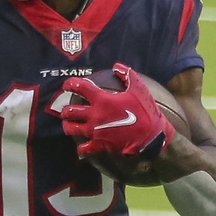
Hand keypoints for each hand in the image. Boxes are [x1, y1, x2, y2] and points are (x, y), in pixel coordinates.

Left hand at [58, 64, 174, 158]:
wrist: (150, 135)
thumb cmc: (145, 111)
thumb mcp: (138, 88)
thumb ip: (127, 75)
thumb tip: (117, 66)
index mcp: (102, 100)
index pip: (80, 87)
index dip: (70, 84)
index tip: (67, 85)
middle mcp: (94, 115)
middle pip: (69, 111)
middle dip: (65, 110)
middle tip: (67, 109)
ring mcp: (95, 131)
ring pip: (71, 129)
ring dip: (68, 126)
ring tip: (69, 124)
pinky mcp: (99, 144)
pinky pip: (83, 148)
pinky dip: (81, 147)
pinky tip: (81, 146)